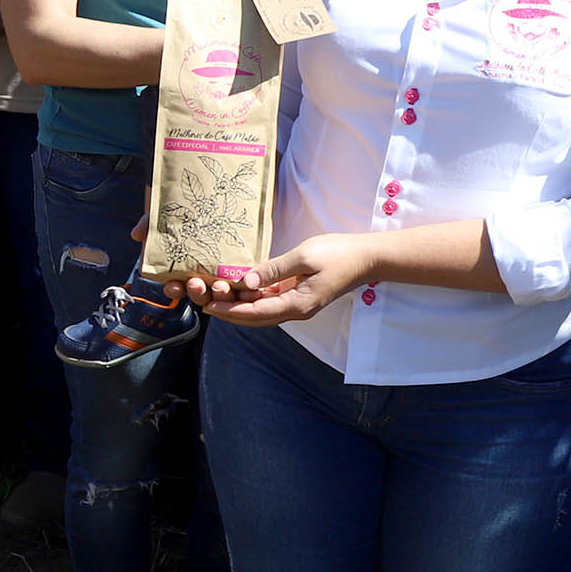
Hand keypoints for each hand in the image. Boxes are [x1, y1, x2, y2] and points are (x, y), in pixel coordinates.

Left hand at [179, 233, 381, 326]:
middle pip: (254, 317)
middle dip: (228, 311)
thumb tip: (246, 281)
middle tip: (203, 302)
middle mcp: (295, 310)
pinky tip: (238, 288)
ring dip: (239, 305)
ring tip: (215, 295)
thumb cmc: (339, 254)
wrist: (367, 257)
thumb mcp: (304, 257)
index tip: (208, 305)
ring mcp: (298, 305)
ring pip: (261, 310)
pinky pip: (270, 301)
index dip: (229, 310)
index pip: (255, 312)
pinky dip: (252, 297)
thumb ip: (274, 270)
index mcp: (297, 305)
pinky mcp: (299, 296)